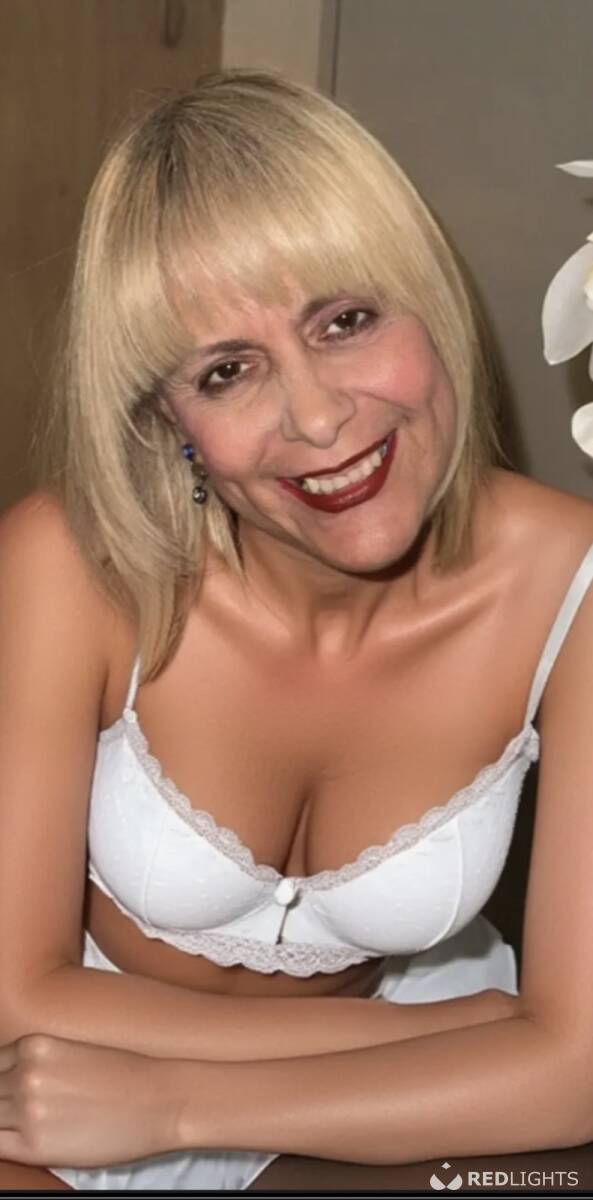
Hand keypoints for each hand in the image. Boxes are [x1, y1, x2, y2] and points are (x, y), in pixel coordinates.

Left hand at [0, 1034, 182, 1167]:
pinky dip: (3, 1143)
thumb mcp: (73, 1050)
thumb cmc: (124, 1073)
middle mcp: (25, 1073)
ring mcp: (28, 1109)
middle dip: (1, 1099)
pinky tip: (23, 1140)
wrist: (160, 1097)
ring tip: (30, 1122)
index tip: (9, 1091)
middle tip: (21, 1107)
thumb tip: (14, 1077)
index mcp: (33, 1044)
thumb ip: (37, 1060)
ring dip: (3, 1120)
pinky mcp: (36, 1145)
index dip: (1, 1079)